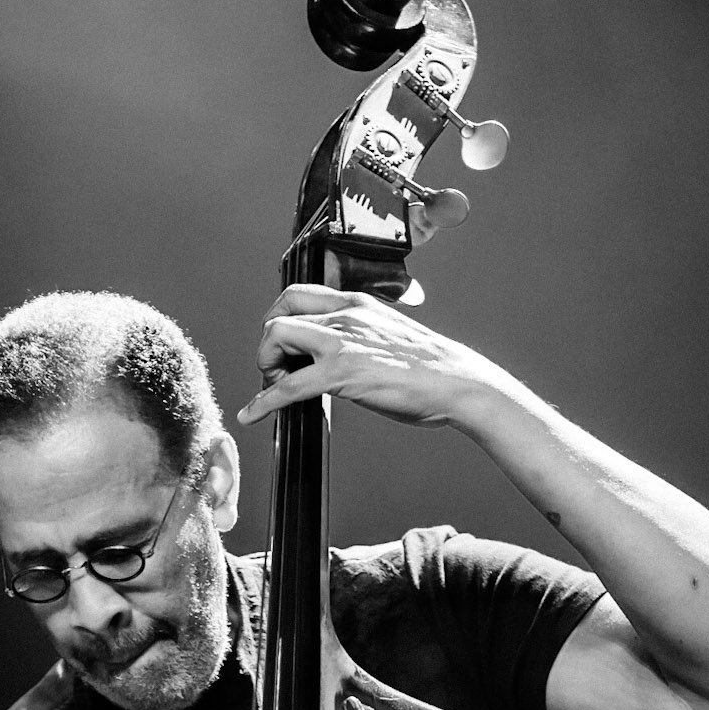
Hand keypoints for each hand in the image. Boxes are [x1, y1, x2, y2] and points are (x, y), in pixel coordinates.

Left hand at [235, 284, 495, 430]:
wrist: (458, 382)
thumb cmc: (431, 369)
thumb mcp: (390, 336)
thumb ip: (362, 336)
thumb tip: (345, 355)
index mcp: (357, 303)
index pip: (298, 293)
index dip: (280, 318)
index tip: (284, 346)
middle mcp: (345, 314)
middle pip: (279, 311)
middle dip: (268, 342)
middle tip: (276, 369)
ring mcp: (341, 342)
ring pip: (275, 336)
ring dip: (264, 365)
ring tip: (273, 388)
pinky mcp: (341, 373)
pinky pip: (286, 386)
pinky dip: (261, 402)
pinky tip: (250, 416)